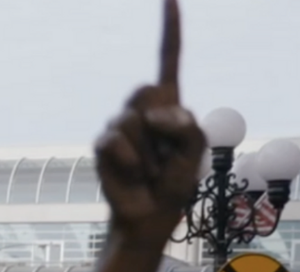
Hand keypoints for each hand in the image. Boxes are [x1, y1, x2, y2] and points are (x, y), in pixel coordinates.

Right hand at [93, 1, 205, 242]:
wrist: (149, 215)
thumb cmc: (175, 184)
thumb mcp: (196, 150)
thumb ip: (186, 126)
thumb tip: (152, 117)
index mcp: (170, 104)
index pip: (168, 59)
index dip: (170, 29)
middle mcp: (142, 109)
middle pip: (147, 89)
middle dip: (160, 121)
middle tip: (164, 155)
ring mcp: (119, 126)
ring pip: (133, 119)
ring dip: (148, 151)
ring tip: (149, 171)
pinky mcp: (103, 146)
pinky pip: (116, 140)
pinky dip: (130, 161)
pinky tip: (133, 175)